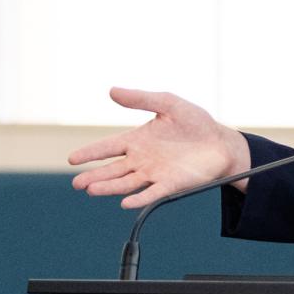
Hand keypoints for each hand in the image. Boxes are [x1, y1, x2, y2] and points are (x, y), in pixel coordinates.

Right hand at [67, 88, 251, 208]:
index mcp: (138, 140)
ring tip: (91, 190)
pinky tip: (126, 203)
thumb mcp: (168, 103)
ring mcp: (155, 173)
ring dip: (109, 187)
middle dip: (93, 176)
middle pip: (113, 170)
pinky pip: (152, 193)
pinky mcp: (171, 184)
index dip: (90, 153)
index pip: (108, 147)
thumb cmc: (195, 122)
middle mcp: (142, 159)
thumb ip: (141, 98)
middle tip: (76, 183)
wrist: (221, 142)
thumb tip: (112, 90)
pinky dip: (139, 198)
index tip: (72, 159)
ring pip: (127, 183)